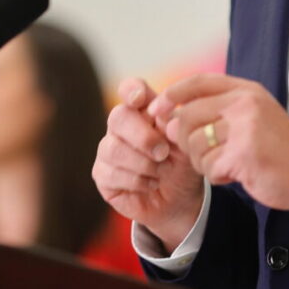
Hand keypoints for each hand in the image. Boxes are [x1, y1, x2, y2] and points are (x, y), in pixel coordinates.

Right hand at [92, 78, 205, 250]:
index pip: (130, 89)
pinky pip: (112, 174)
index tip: (139, 99)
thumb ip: (174, 125)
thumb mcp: (186, 143)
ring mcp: (108, 149)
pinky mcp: (102, 174)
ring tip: (164, 171)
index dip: (131, 90)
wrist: (182, 199)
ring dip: (144, 164)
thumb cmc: (183, 164)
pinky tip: (151, 184)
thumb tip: (163, 113)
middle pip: (118, 117)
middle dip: (143, 137)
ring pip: (114, 149)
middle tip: (164, 152)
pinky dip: (137, 181)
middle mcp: (121, 125)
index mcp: (143, 110)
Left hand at [150, 73, 288, 210]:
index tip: (157, 109)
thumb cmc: (276, 148)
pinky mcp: (243, 154)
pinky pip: (209, 167)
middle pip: (187, 116)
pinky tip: (235, 174)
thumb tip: (169, 120)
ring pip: (195, 144)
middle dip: (185, 140)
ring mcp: (245, 128)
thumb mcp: (252, 116)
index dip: (173, 94)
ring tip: (224, 164)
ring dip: (203, 161)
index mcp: (246, 90)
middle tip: (202, 153)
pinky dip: (217, 175)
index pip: (198, 82)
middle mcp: (245, 104)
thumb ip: (216, 111)